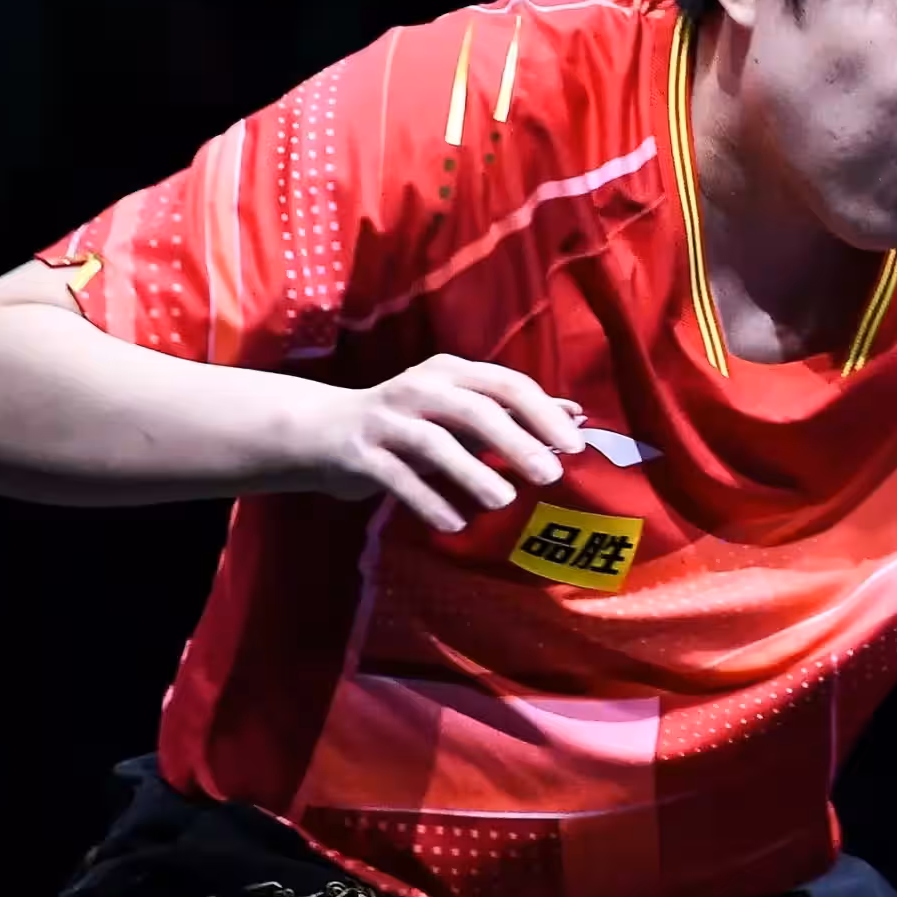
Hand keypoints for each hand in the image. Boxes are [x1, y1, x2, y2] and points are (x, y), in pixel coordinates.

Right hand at [301, 355, 587, 532]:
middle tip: (550, 476)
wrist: (319, 430)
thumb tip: (577, 416)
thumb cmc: (408, 422)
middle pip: (474, 409)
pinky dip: (428, 501)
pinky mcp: (357, 452)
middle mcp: (419, 387)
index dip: (542, 412)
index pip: (506, 383)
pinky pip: (397, 478)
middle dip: (516, 442)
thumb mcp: (458, 409)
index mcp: (451, 372)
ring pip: (434, 443)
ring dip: (472, 473)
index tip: (575, 445)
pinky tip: (455, 525)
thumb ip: (513, 412)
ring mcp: (385, 419)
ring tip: (504, 501)